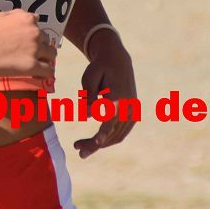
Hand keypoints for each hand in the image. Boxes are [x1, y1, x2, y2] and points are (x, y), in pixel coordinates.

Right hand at [0, 10, 56, 77]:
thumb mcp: (0, 16)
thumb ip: (14, 17)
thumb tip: (22, 19)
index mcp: (27, 19)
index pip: (38, 25)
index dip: (33, 35)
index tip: (28, 42)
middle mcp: (35, 32)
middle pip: (47, 40)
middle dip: (40, 47)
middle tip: (30, 54)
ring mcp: (35, 49)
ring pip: (51, 55)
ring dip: (45, 59)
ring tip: (37, 65)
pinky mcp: (32, 66)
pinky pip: (48, 71)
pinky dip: (45, 73)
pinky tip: (38, 75)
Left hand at [74, 35, 136, 158]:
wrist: (118, 60)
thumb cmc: (99, 68)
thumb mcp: (89, 77)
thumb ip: (88, 96)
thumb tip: (86, 116)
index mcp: (118, 96)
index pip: (110, 119)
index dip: (102, 134)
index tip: (95, 144)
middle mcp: (128, 106)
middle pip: (111, 132)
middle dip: (94, 144)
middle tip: (77, 149)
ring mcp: (132, 112)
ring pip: (117, 136)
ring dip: (100, 143)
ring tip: (80, 145)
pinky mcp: (132, 115)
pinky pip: (121, 132)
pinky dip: (108, 138)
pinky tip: (94, 141)